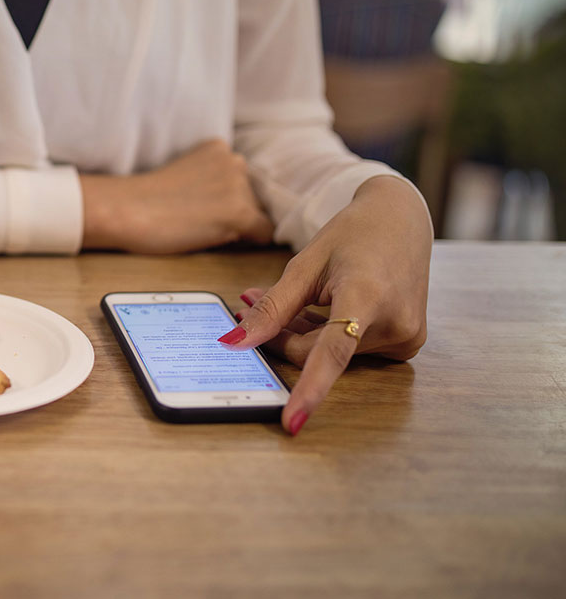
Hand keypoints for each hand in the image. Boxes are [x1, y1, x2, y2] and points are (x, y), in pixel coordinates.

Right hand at [80, 139, 274, 253]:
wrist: (126, 209)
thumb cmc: (143, 199)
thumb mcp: (185, 174)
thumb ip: (211, 179)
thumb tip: (228, 203)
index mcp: (218, 148)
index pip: (241, 179)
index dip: (224, 198)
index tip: (200, 207)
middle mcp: (234, 161)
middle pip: (253, 196)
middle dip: (235, 210)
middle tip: (198, 218)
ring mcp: (239, 187)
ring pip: (257, 215)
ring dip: (238, 226)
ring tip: (201, 227)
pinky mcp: (239, 213)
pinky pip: (264, 234)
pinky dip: (249, 242)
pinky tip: (219, 239)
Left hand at [220, 176, 431, 434]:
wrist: (401, 219)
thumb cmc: (351, 235)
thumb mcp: (304, 265)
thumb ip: (271, 308)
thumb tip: (234, 343)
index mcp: (368, 296)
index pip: (332, 353)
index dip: (309, 388)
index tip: (292, 422)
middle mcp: (395, 323)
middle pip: (317, 353)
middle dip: (281, 335)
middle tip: (248, 301)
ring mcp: (407, 337)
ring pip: (331, 355)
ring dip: (303, 334)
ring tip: (292, 298)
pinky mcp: (408, 343)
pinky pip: (351, 351)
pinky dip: (328, 336)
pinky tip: (321, 309)